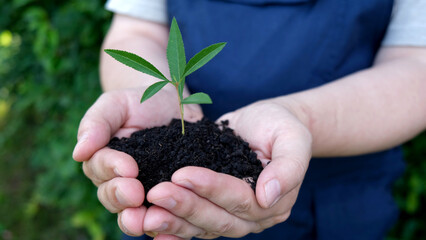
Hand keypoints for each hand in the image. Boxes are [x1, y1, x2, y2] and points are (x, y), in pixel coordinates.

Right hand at [72, 88, 202, 236]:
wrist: (173, 105)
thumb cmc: (139, 102)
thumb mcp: (116, 104)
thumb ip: (96, 124)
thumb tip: (78, 153)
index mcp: (103, 160)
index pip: (100, 169)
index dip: (112, 170)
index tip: (129, 168)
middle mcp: (120, 181)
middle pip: (112, 197)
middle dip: (121, 197)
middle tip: (136, 193)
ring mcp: (145, 190)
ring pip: (132, 212)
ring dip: (136, 219)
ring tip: (145, 220)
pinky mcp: (168, 195)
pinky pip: (162, 213)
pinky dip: (163, 222)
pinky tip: (170, 223)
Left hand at [142, 101, 311, 238]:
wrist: (266, 124)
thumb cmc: (281, 126)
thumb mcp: (293, 138)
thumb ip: (289, 167)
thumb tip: (268, 197)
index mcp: (274, 202)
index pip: (241, 201)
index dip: (212, 189)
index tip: (183, 174)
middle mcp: (253, 216)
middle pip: (219, 219)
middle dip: (186, 207)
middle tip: (156, 194)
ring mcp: (231, 215)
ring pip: (202, 227)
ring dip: (174, 220)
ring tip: (146, 214)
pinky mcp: (213, 208)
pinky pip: (193, 224)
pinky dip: (173, 226)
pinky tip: (150, 224)